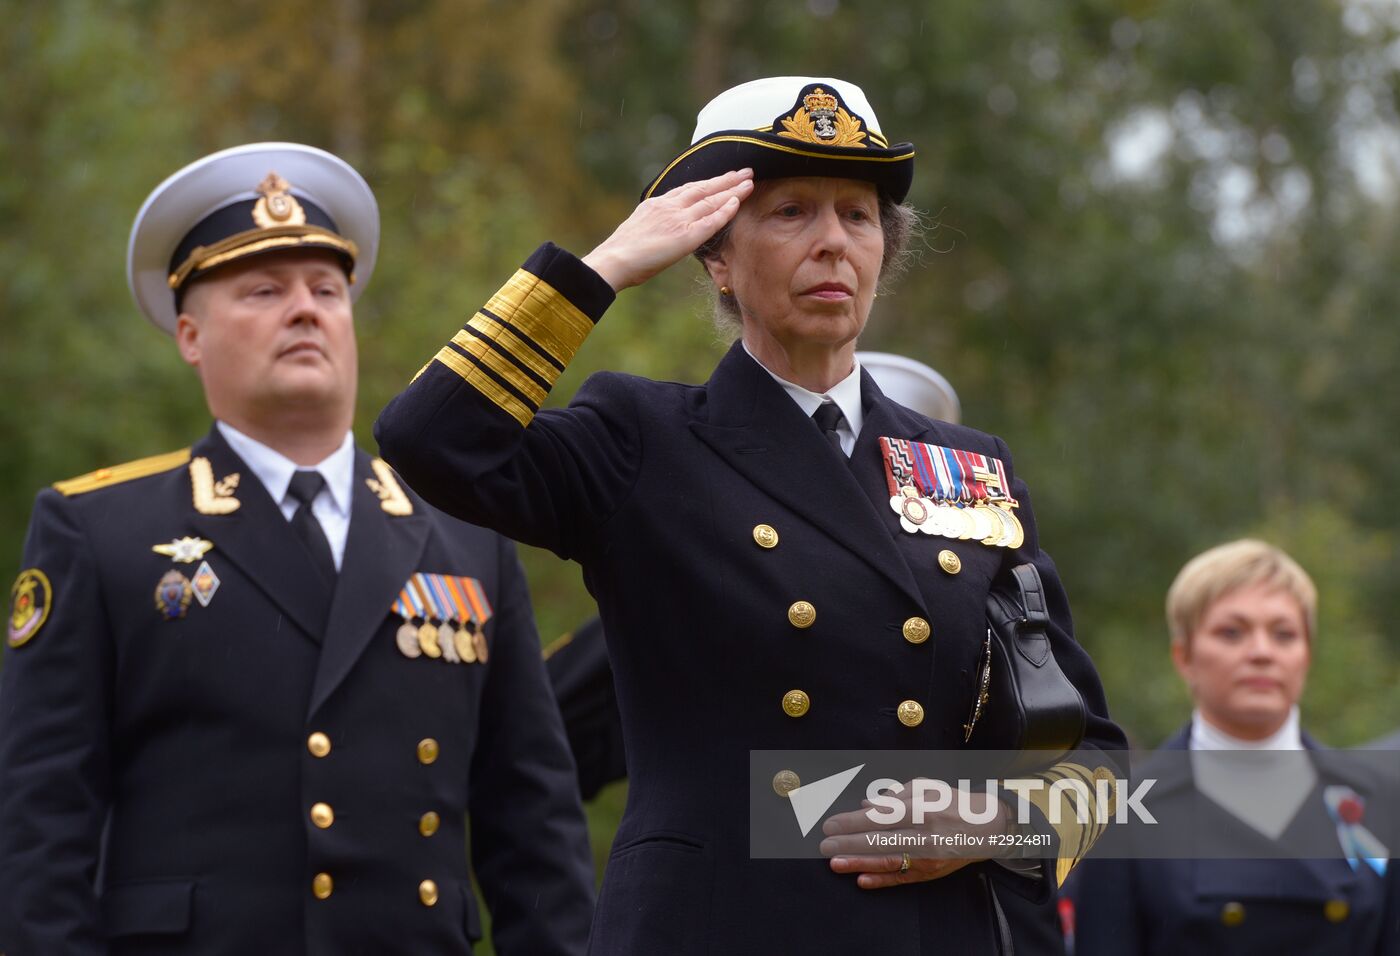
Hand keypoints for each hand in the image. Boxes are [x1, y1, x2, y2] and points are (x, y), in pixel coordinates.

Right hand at [582, 169, 754, 291]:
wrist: (613, 260)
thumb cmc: (620, 254)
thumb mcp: (637, 229)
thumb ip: (653, 225)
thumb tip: (660, 231)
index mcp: (657, 204)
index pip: (688, 189)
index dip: (707, 182)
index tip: (722, 177)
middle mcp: (669, 206)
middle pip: (703, 188)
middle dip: (726, 179)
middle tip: (745, 171)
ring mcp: (679, 219)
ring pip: (711, 200)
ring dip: (732, 189)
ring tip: (749, 181)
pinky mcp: (686, 235)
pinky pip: (712, 220)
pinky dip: (726, 210)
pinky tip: (739, 202)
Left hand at [818, 783, 1010, 888]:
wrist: (988, 828)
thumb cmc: (953, 803)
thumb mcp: (926, 789)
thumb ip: (895, 797)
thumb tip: (866, 804)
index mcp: (922, 809)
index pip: (880, 817)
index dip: (852, 822)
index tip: (830, 824)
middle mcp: (925, 835)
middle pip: (880, 841)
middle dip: (848, 844)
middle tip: (824, 846)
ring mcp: (928, 856)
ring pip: (888, 862)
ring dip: (859, 863)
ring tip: (835, 863)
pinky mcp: (931, 872)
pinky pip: (902, 877)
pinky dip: (881, 880)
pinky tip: (862, 880)